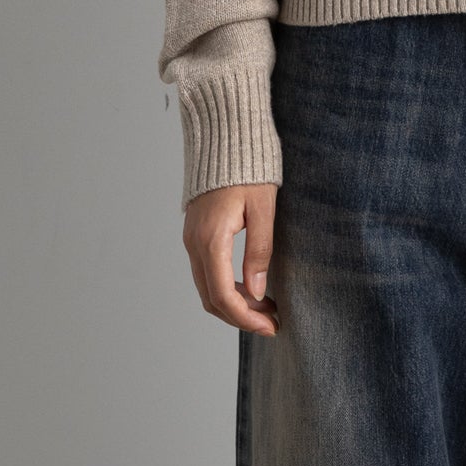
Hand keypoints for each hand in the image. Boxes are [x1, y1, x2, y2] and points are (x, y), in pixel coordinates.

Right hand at [182, 182, 279, 334]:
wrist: (224, 138)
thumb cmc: (248, 168)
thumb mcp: (263, 210)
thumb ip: (259, 252)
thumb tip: (259, 293)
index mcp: (211, 240)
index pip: (223, 295)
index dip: (246, 318)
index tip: (271, 327)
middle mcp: (194, 244)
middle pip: (212, 298)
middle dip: (242, 317)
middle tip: (273, 323)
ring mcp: (191, 240)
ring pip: (208, 289)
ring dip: (235, 305)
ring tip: (268, 308)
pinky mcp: (196, 236)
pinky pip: (207, 274)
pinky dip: (228, 289)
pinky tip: (253, 288)